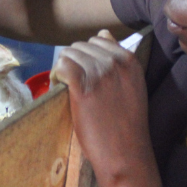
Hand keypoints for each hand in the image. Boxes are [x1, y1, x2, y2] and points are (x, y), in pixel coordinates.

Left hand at [52, 30, 152, 180]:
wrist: (125, 153)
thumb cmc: (125, 124)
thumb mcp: (130, 86)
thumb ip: (117, 60)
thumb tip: (103, 34)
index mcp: (130, 61)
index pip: (99, 40)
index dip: (85, 56)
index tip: (84, 73)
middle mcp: (116, 63)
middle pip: (80, 47)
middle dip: (72, 61)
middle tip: (71, 82)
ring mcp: (100, 74)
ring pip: (68, 54)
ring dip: (62, 68)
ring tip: (65, 87)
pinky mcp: (84, 88)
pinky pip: (62, 66)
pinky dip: (56, 74)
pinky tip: (59, 87)